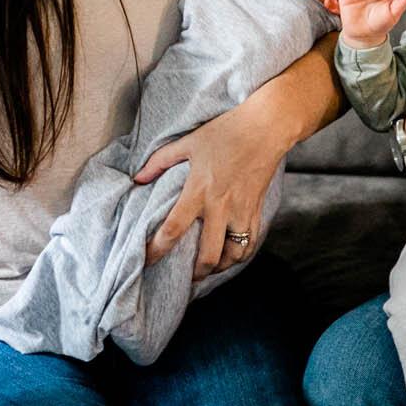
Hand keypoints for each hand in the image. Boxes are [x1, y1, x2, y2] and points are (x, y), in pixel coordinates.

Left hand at [136, 102, 284, 279]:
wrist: (268, 128)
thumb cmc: (227, 131)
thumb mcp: (188, 142)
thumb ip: (160, 161)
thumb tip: (137, 178)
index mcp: (199, 189)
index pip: (173, 229)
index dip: (157, 249)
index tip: (147, 260)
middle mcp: (221, 206)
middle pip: (208, 256)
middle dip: (195, 273)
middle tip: (184, 277)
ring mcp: (242, 211)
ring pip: (232, 256)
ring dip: (219, 267)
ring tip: (207, 269)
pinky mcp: (257, 210)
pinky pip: (250, 244)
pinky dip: (239, 256)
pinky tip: (229, 256)